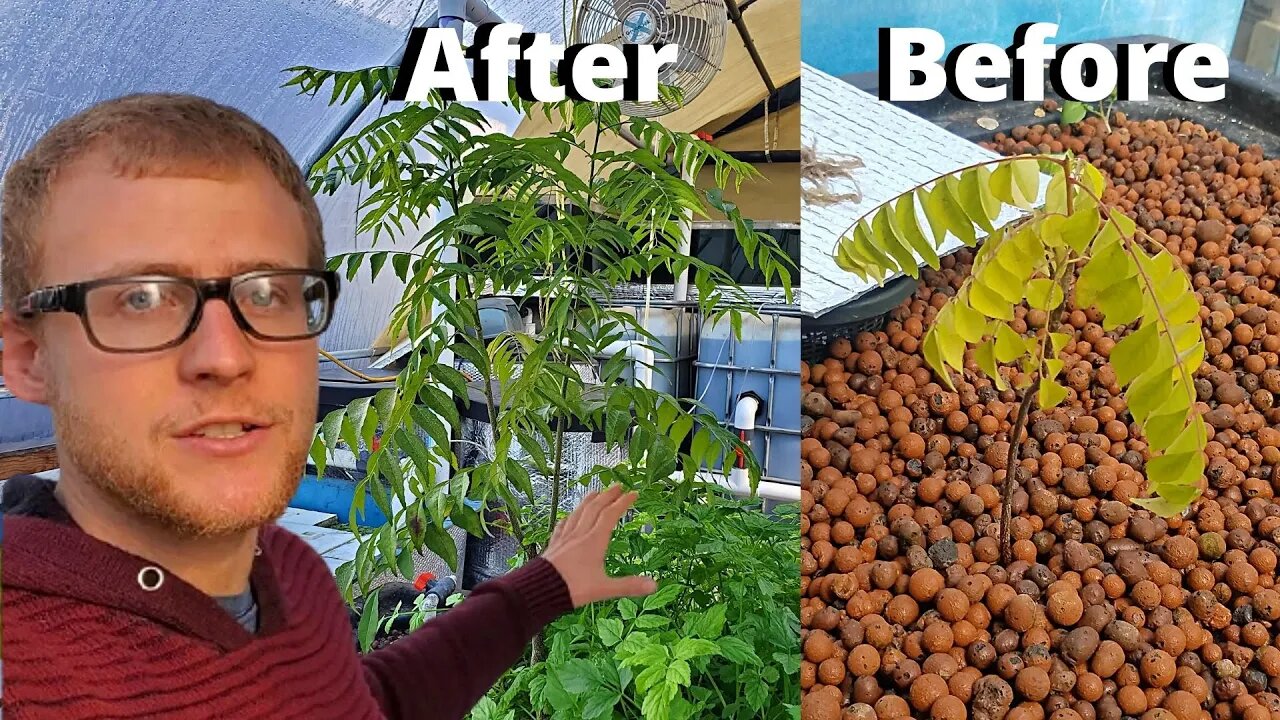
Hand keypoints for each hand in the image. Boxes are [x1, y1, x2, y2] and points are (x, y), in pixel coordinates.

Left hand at [542, 484, 656, 607]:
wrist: (539, 590)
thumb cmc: (573, 589)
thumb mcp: (605, 589)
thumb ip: (629, 586)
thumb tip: (654, 585)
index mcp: (594, 540)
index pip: (611, 515)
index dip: (623, 503)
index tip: (633, 493)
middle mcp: (580, 534)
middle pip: (595, 508)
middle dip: (607, 496)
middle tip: (617, 486)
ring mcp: (565, 537)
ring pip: (578, 513)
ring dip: (588, 501)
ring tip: (595, 492)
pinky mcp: (554, 544)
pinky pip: (563, 525)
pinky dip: (569, 517)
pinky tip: (569, 517)